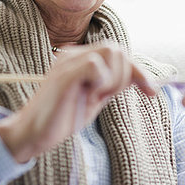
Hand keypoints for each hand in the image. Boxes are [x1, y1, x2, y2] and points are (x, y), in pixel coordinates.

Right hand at [0, 44, 156, 162]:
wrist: (33, 134)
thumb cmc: (62, 118)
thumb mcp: (95, 99)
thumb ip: (113, 84)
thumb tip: (140, 77)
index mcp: (81, 59)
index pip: (120, 54)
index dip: (139, 72)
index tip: (151, 92)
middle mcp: (74, 55)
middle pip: (119, 50)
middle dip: (124, 76)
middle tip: (106, 97)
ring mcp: (68, 62)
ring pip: (112, 52)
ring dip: (113, 79)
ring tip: (95, 96)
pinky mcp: (64, 74)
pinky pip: (97, 65)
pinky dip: (102, 82)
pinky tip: (88, 95)